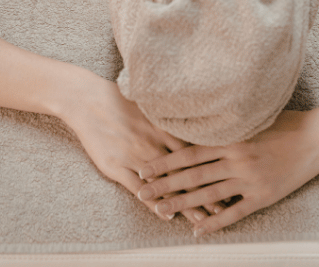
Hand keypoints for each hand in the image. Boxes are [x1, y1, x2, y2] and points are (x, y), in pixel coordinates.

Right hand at [59, 71, 221, 223]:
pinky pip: (139, 190)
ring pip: (166, 185)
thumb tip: (191, 114)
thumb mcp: (148, 102)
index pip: (195, 151)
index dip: (213, 166)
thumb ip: (168, 114)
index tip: (230, 177)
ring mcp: (136, 157)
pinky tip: (167, 215)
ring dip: (186, 203)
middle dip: (206, 190)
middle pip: (186, 171)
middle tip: (225, 206)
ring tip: (205, 220)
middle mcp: (154, 143)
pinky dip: (154, 203)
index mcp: (163, 127)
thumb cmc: (119, 98)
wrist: (88, 101)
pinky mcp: (118, 167)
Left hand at [138, 109, 318, 235]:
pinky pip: (234, 213)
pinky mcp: (263, 196)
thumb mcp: (250, 121)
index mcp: (230, 139)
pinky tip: (198, 231)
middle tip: (140, 193)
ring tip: (160, 212)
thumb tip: (197, 128)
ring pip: (207, 195)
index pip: (188, 153)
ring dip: (181, 205)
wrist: (315, 138)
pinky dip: (215, 223)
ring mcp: (249, 179)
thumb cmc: (283, 124)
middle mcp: (235, 159)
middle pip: (192, 175)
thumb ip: (225, 129)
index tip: (143, 168)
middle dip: (164, 185)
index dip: (164, 162)